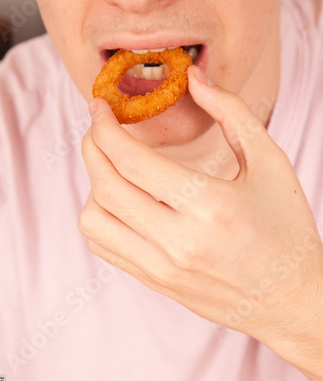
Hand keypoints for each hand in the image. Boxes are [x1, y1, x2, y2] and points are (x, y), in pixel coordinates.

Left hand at [79, 65, 322, 380]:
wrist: (290, 300)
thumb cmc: (287, 232)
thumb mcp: (270, 165)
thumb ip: (232, 114)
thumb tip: (194, 80)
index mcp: (210, 206)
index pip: (132, 161)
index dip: (105, 127)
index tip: (99, 108)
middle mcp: (179, 241)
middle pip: (104, 187)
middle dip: (91, 147)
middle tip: (98, 129)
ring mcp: (163, 268)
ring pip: (94, 221)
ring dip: (93, 186)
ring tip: (113, 170)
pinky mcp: (157, 282)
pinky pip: (105, 247)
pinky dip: (100, 217)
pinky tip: (120, 202)